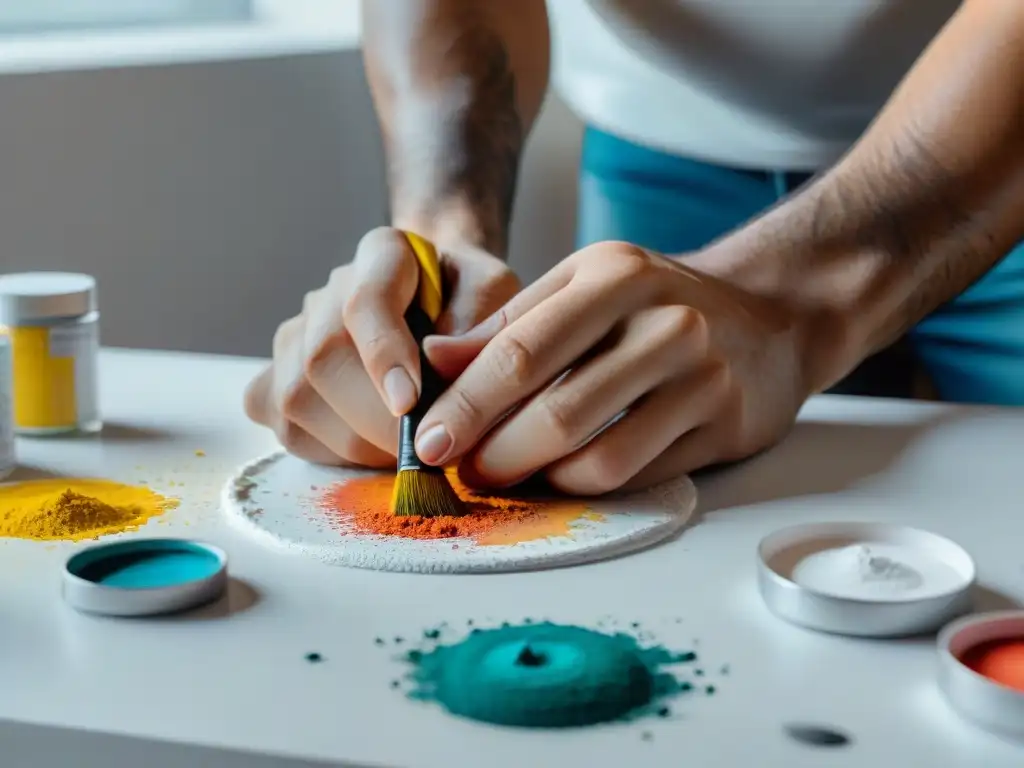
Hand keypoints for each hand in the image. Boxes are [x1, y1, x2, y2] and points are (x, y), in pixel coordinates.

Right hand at [243, 226, 519, 465]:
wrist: (441, 306)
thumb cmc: (470, 302)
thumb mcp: (495, 291)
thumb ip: (481, 314)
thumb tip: (440, 365)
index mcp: (382, 256)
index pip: (365, 301)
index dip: (382, 354)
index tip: (410, 401)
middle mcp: (327, 293)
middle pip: (323, 358)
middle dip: (375, 418)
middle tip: (424, 448)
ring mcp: (293, 339)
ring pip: (298, 399)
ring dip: (358, 443)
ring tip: (407, 450)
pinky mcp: (275, 383)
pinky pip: (286, 427)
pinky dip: (331, 454)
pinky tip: (373, 451)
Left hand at [415, 241, 810, 493]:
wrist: (769, 317)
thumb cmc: (655, 302)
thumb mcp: (583, 288)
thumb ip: (508, 325)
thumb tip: (432, 362)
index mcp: (615, 276)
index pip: (522, 351)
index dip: (467, 404)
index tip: (427, 438)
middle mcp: (665, 323)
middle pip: (557, 413)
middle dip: (495, 454)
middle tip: (462, 470)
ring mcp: (701, 378)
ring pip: (598, 459)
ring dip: (539, 479)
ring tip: (506, 476)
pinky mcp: (724, 427)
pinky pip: (637, 476)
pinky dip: (585, 486)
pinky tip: (560, 477)